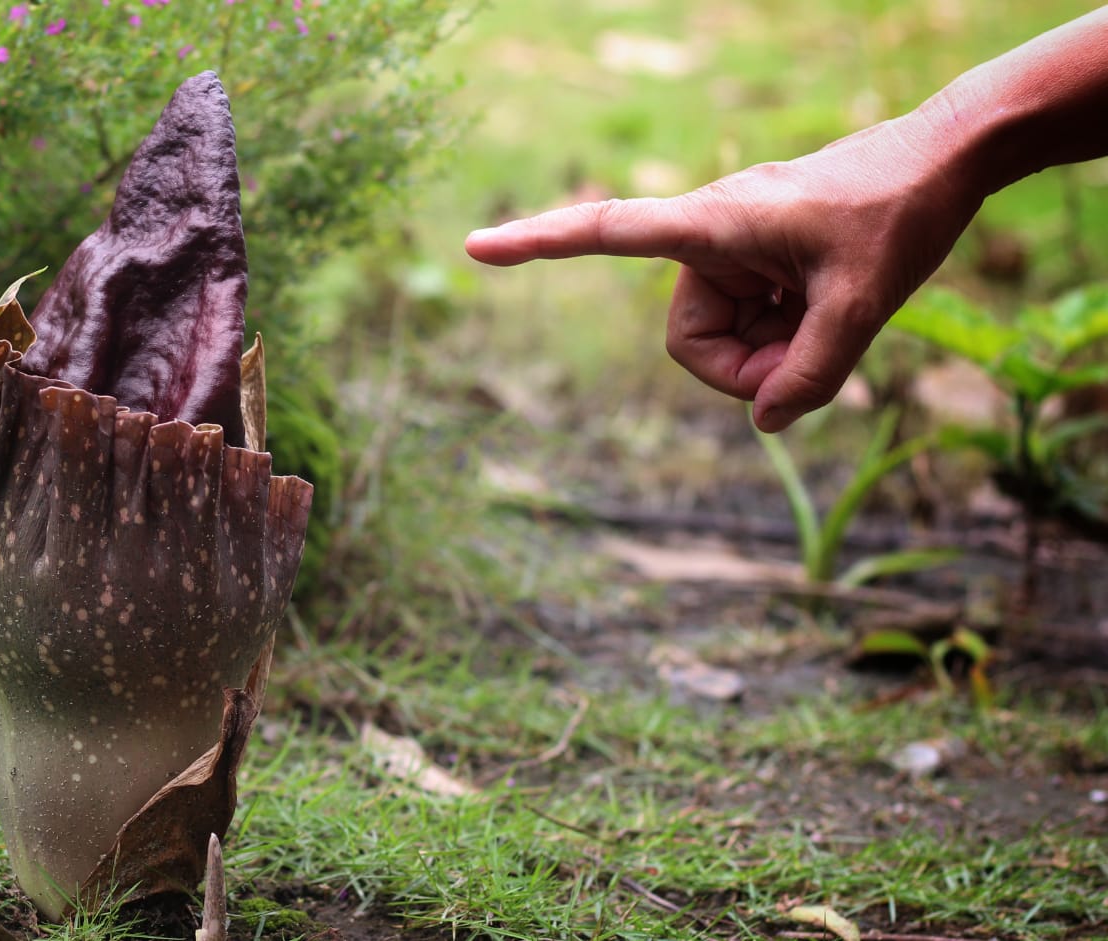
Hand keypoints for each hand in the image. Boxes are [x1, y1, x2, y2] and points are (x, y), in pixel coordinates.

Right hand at [465, 116, 983, 431]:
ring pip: (724, 338)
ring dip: (774, 350)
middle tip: (811, 360)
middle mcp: (711, 234)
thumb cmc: (900, 212)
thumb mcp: (865, 305)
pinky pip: (750, 322)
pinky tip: (828, 307)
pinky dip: (786, 334)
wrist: (948, 159)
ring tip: (833, 318)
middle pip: (691, 338)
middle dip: (746, 367)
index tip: (476, 247)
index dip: (539, 245)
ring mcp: (734, 250)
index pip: (608, 232)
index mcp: (714, 224)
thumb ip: (812, 376)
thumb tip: (767, 420)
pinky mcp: (757, 260)